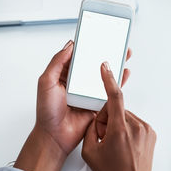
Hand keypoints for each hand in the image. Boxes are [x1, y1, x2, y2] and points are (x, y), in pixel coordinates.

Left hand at [15, 40, 130, 170]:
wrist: (55, 136)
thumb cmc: (47, 112)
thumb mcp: (46, 82)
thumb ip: (57, 63)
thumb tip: (70, 45)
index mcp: (65, 74)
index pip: (78, 55)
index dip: (87, 45)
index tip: (97, 34)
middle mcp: (78, 81)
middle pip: (94, 63)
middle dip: (105, 52)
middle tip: (116, 41)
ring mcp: (89, 91)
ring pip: (104, 74)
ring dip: (114, 64)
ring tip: (124, 53)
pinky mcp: (98, 102)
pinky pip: (110, 90)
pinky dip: (118, 81)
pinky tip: (124, 73)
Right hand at [82, 62, 160, 170]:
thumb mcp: (90, 152)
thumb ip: (91, 129)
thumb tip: (97, 118)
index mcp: (120, 129)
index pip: (115, 97)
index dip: (109, 80)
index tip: (106, 68)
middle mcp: (136, 126)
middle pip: (117, 110)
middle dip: (107, 119)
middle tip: (105, 138)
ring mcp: (145, 129)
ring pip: (125, 116)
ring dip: (118, 125)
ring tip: (116, 144)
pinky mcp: (151, 133)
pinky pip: (134, 123)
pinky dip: (127, 129)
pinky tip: (124, 144)